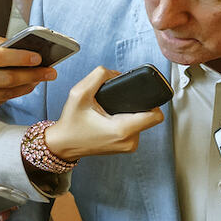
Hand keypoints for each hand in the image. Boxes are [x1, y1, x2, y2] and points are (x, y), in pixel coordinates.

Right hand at [0, 32, 56, 115]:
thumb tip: (22, 47)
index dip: (20, 58)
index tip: (39, 57)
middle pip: (6, 79)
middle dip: (33, 75)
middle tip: (51, 72)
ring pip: (6, 94)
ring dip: (27, 86)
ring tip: (40, 79)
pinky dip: (14, 94)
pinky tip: (24, 87)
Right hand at [42, 66, 164, 161]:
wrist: (64, 145)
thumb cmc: (71, 123)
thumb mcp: (79, 93)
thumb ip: (99, 76)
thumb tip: (117, 73)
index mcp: (122, 130)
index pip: (155, 116)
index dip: (152, 101)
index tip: (142, 94)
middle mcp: (129, 141)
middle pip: (149, 116)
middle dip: (138, 104)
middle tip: (120, 100)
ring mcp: (129, 146)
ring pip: (143, 122)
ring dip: (132, 112)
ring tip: (112, 109)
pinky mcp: (126, 147)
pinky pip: (136, 128)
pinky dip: (127, 120)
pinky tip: (113, 117)